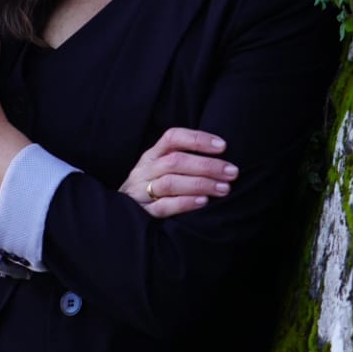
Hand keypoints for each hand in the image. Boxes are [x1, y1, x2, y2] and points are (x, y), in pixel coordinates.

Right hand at [119, 128, 237, 218]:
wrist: (120, 214)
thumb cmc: (150, 187)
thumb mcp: (159, 169)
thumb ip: (181, 160)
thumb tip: (221, 156)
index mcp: (151, 155)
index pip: (172, 137)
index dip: (197, 139)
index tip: (223, 146)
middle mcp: (145, 170)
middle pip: (175, 161)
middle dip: (207, 165)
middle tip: (232, 172)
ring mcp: (141, 190)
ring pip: (170, 183)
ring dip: (200, 184)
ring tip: (224, 188)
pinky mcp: (142, 213)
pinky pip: (163, 206)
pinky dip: (184, 203)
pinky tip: (203, 202)